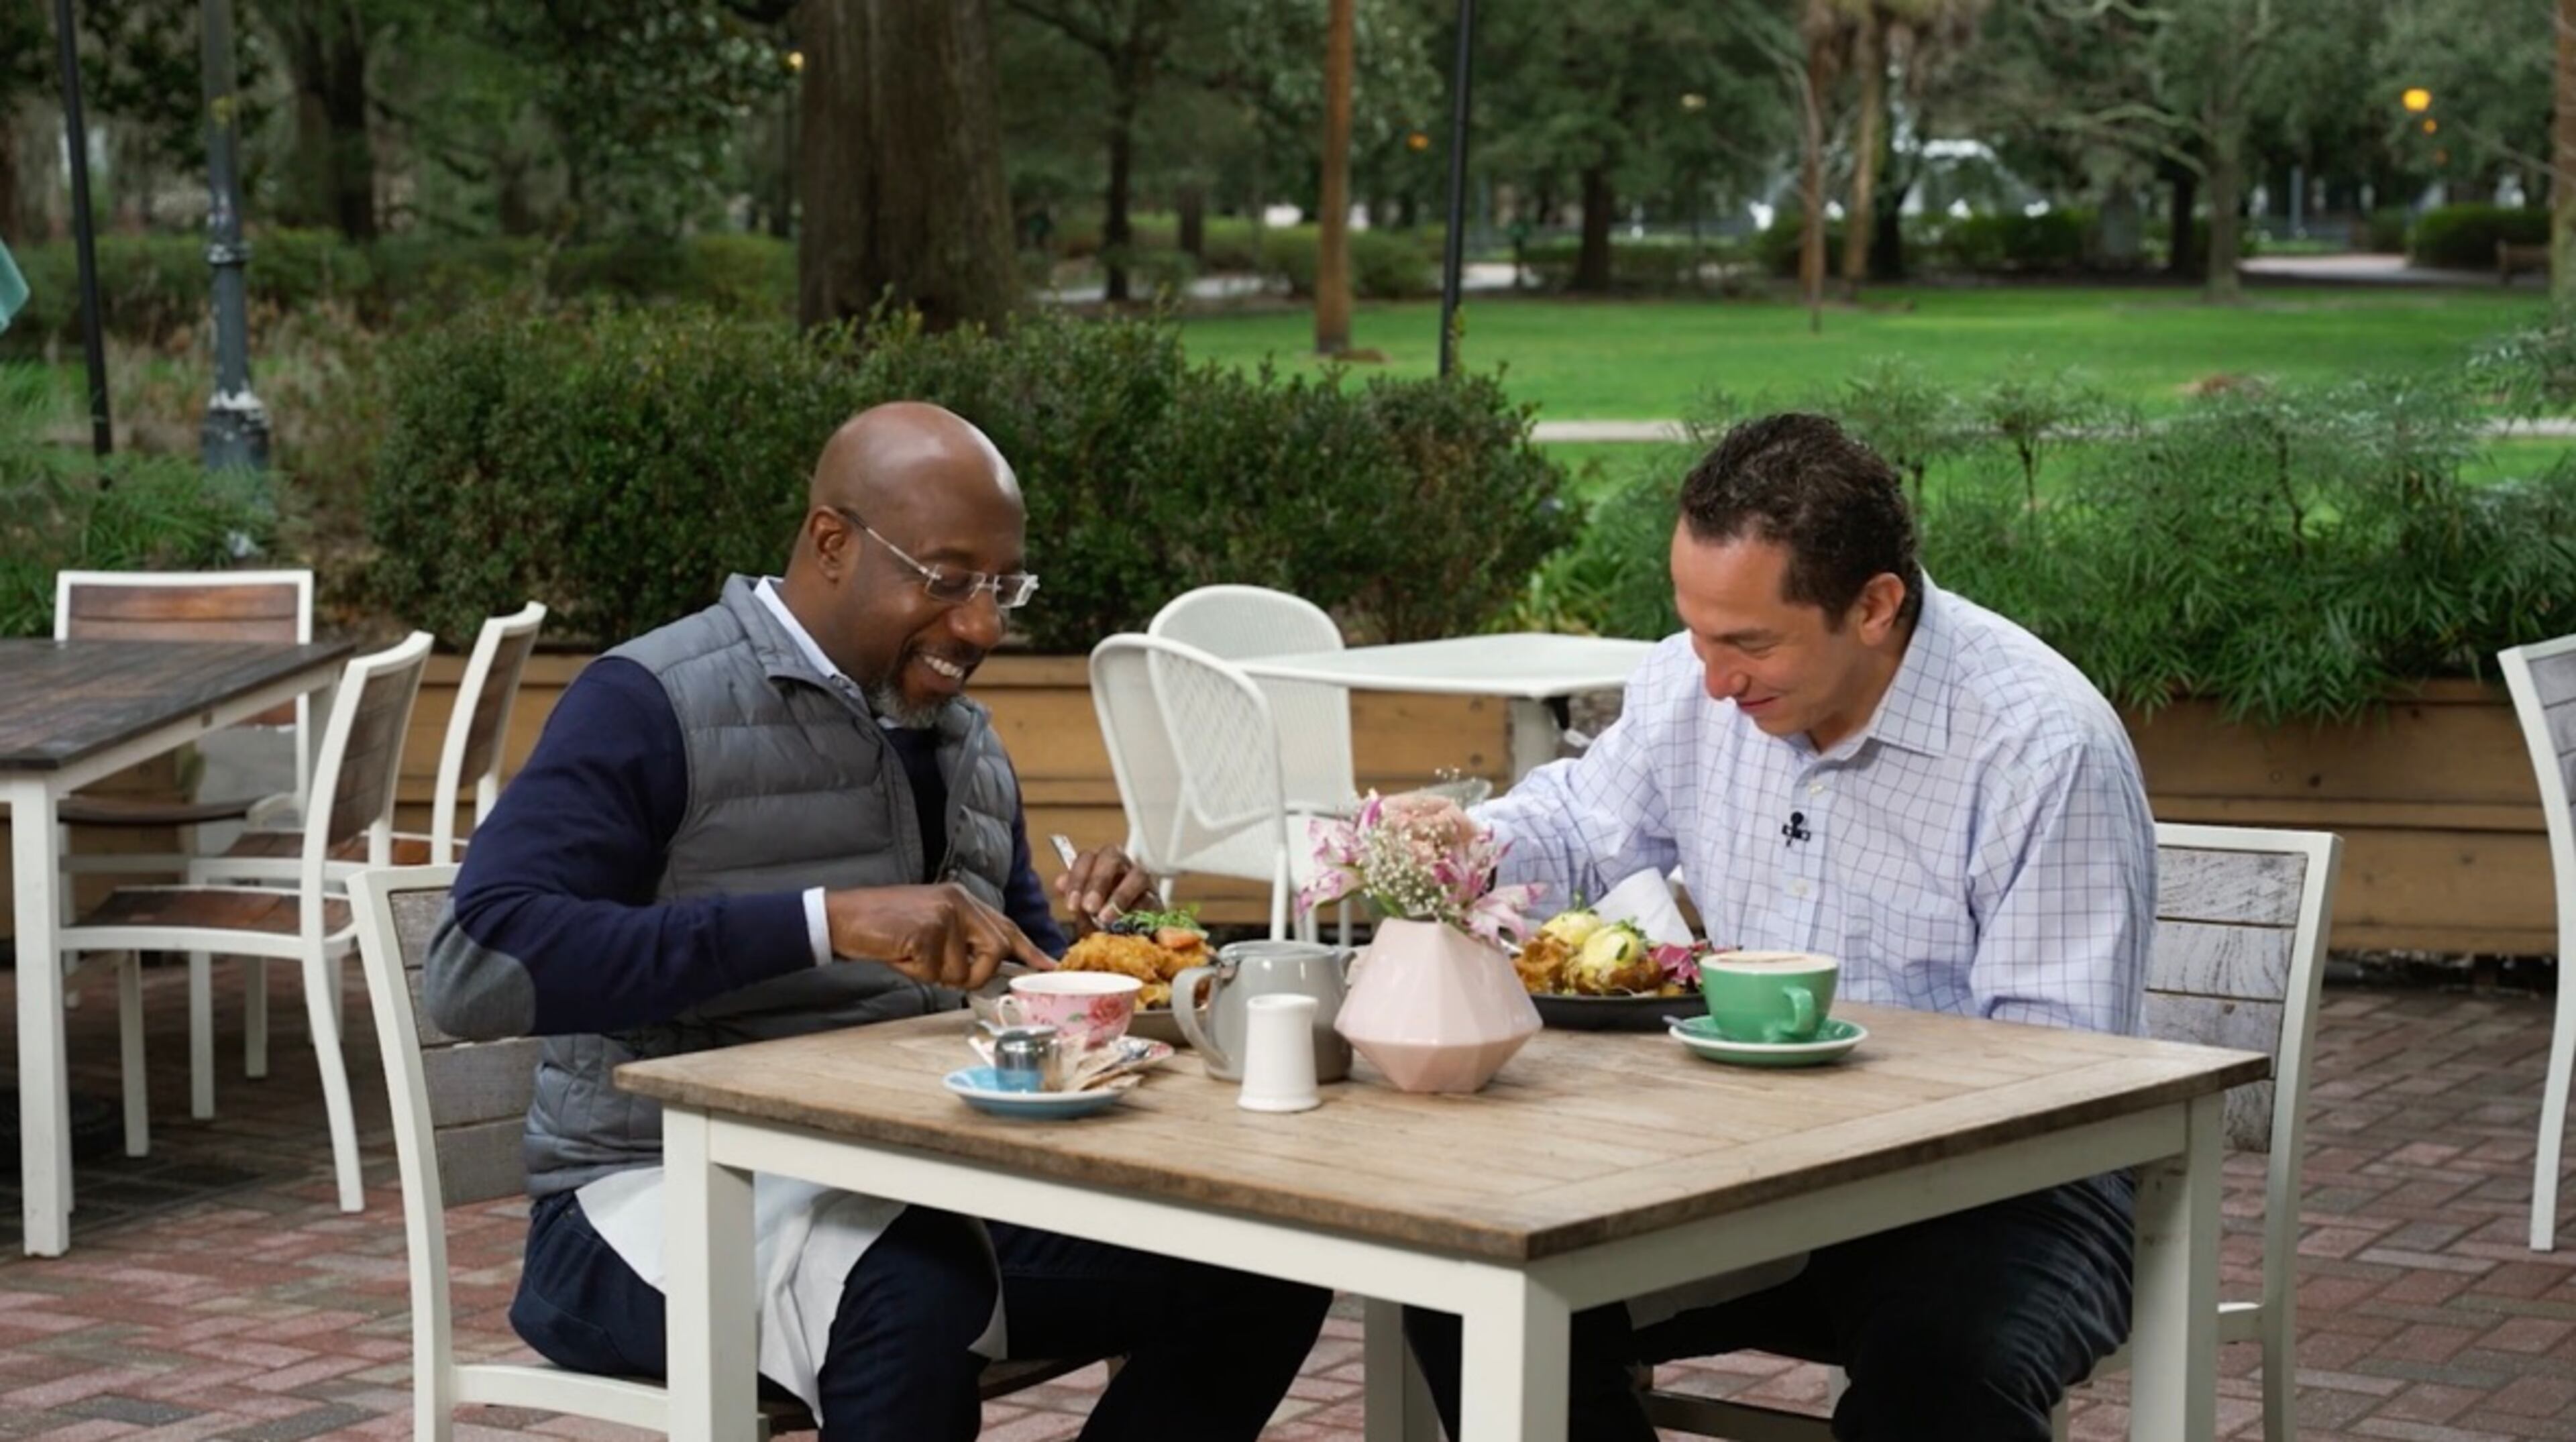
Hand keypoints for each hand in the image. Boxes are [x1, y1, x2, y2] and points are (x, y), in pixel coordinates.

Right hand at [822, 884, 1053, 991]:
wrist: (846, 916)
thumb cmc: (888, 927)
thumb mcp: (932, 927)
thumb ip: (962, 942)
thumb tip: (987, 972)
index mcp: (963, 900)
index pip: (1007, 926)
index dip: (1030, 949)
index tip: (1050, 966)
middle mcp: (959, 902)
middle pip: (996, 950)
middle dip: (976, 973)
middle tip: (946, 972)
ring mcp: (944, 915)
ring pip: (964, 970)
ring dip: (938, 975)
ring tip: (914, 956)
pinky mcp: (926, 931)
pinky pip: (935, 972)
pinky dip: (917, 972)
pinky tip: (901, 953)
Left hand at [1052, 842, 1158, 935]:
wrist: (1129, 946)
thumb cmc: (1104, 925)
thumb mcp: (1085, 915)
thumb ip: (1074, 900)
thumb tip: (1059, 883)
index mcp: (1099, 866)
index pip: (1086, 858)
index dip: (1077, 878)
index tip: (1071, 905)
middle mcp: (1121, 867)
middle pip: (1111, 856)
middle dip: (1098, 881)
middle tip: (1089, 907)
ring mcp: (1142, 881)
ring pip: (1137, 873)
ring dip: (1120, 895)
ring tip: (1106, 918)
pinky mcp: (1157, 899)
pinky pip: (1150, 898)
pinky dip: (1137, 910)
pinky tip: (1126, 924)